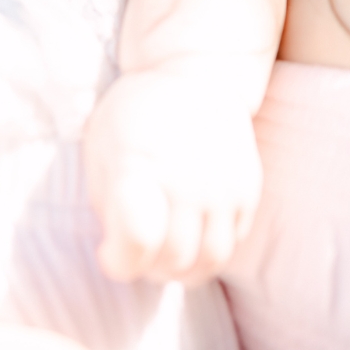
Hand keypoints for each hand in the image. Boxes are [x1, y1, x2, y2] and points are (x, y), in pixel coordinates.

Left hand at [83, 66, 261, 283]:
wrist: (194, 77)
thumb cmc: (134, 115)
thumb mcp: (101, 146)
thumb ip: (106, 199)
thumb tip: (116, 250)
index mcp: (140, 163)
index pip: (138, 237)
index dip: (119, 260)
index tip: (107, 255)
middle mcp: (187, 179)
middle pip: (174, 257)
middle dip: (148, 270)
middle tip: (133, 259)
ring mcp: (223, 187)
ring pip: (209, 260)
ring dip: (182, 273)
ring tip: (160, 261)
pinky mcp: (248, 192)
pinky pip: (231, 244)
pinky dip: (207, 256)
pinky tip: (187, 244)